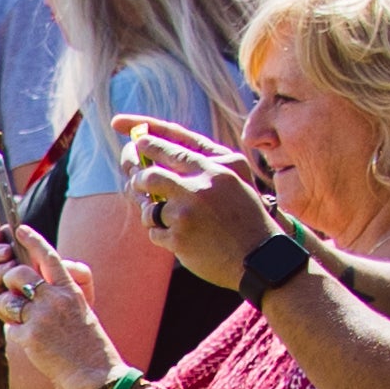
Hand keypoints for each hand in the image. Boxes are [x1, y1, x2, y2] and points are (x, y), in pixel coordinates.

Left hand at [0, 215, 126, 388]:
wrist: (93, 370)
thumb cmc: (84, 339)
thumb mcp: (77, 308)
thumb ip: (55, 291)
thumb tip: (28, 282)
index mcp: (69, 289)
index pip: (49, 257)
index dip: (32, 240)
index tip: (18, 229)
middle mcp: (55, 298)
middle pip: (16, 274)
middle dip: (6, 279)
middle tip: (12, 291)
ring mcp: (41, 317)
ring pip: (4, 301)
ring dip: (4, 309)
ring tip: (21, 319)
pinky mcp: (29, 336)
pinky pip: (8, 327)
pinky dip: (15, 333)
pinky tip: (31, 341)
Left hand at [120, 120, 279, 288]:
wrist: (260, 256)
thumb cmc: (243, 218)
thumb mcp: (233, 182)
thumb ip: (199, 168)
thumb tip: (150, 160)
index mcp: (222, 164)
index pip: (176, 142)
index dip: (148, 134)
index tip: (129, 132)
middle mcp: (205, 182)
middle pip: (152, 172)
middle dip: (138, 176)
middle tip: (136, 178)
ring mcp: (190, 209)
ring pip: (148, 205)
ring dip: (151, 212)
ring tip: (168, 218)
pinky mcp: (179, 235)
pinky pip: (153, 231)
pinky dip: (161, 234)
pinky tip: (179, 238)